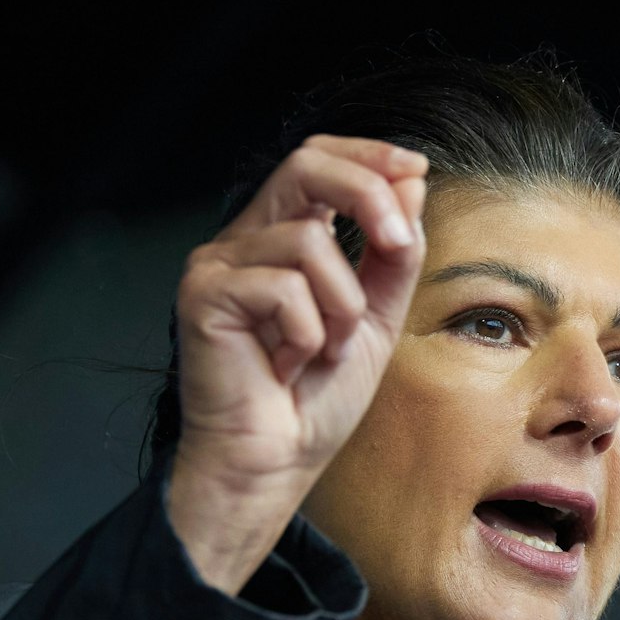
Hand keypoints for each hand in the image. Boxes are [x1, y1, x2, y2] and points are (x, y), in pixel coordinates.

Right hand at [167, 136, 427, 590]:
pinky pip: (283, 287)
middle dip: (365, 192)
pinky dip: (307, 332)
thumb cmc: (314, 401)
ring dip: (341, 307)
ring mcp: (218, 264)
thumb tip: (411, 182)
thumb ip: (392, 255)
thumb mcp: (376, 318)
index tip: (416, 168)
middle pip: (305, 164)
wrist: (275, 464)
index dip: (370, 156)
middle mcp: (246, 240)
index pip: (319, 161)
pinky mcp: (203, 294)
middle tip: (398, 241)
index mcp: (283, 238)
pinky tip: (287, 365)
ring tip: (324, 352)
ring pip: (308, 242)